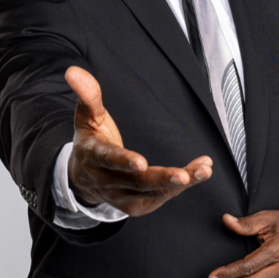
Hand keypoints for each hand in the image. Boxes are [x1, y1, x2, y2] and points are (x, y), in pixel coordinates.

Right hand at [65, 66, 212, 216]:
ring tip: (204, 170)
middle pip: (136, 183)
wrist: (83, 180)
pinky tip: (200, 172)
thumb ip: (88, 95)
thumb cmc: (91, 141)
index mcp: (93, 157)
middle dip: (162, 179)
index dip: (124, 161)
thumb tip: (74, 71)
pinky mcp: (136, 206)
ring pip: (153, 192)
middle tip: (185, 175)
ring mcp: (121, 197)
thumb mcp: (87, 117)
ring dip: (181, 182)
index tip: (141, 162)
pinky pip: (161, 197)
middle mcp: (106, 182)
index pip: (108, 160)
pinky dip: (182, 186)